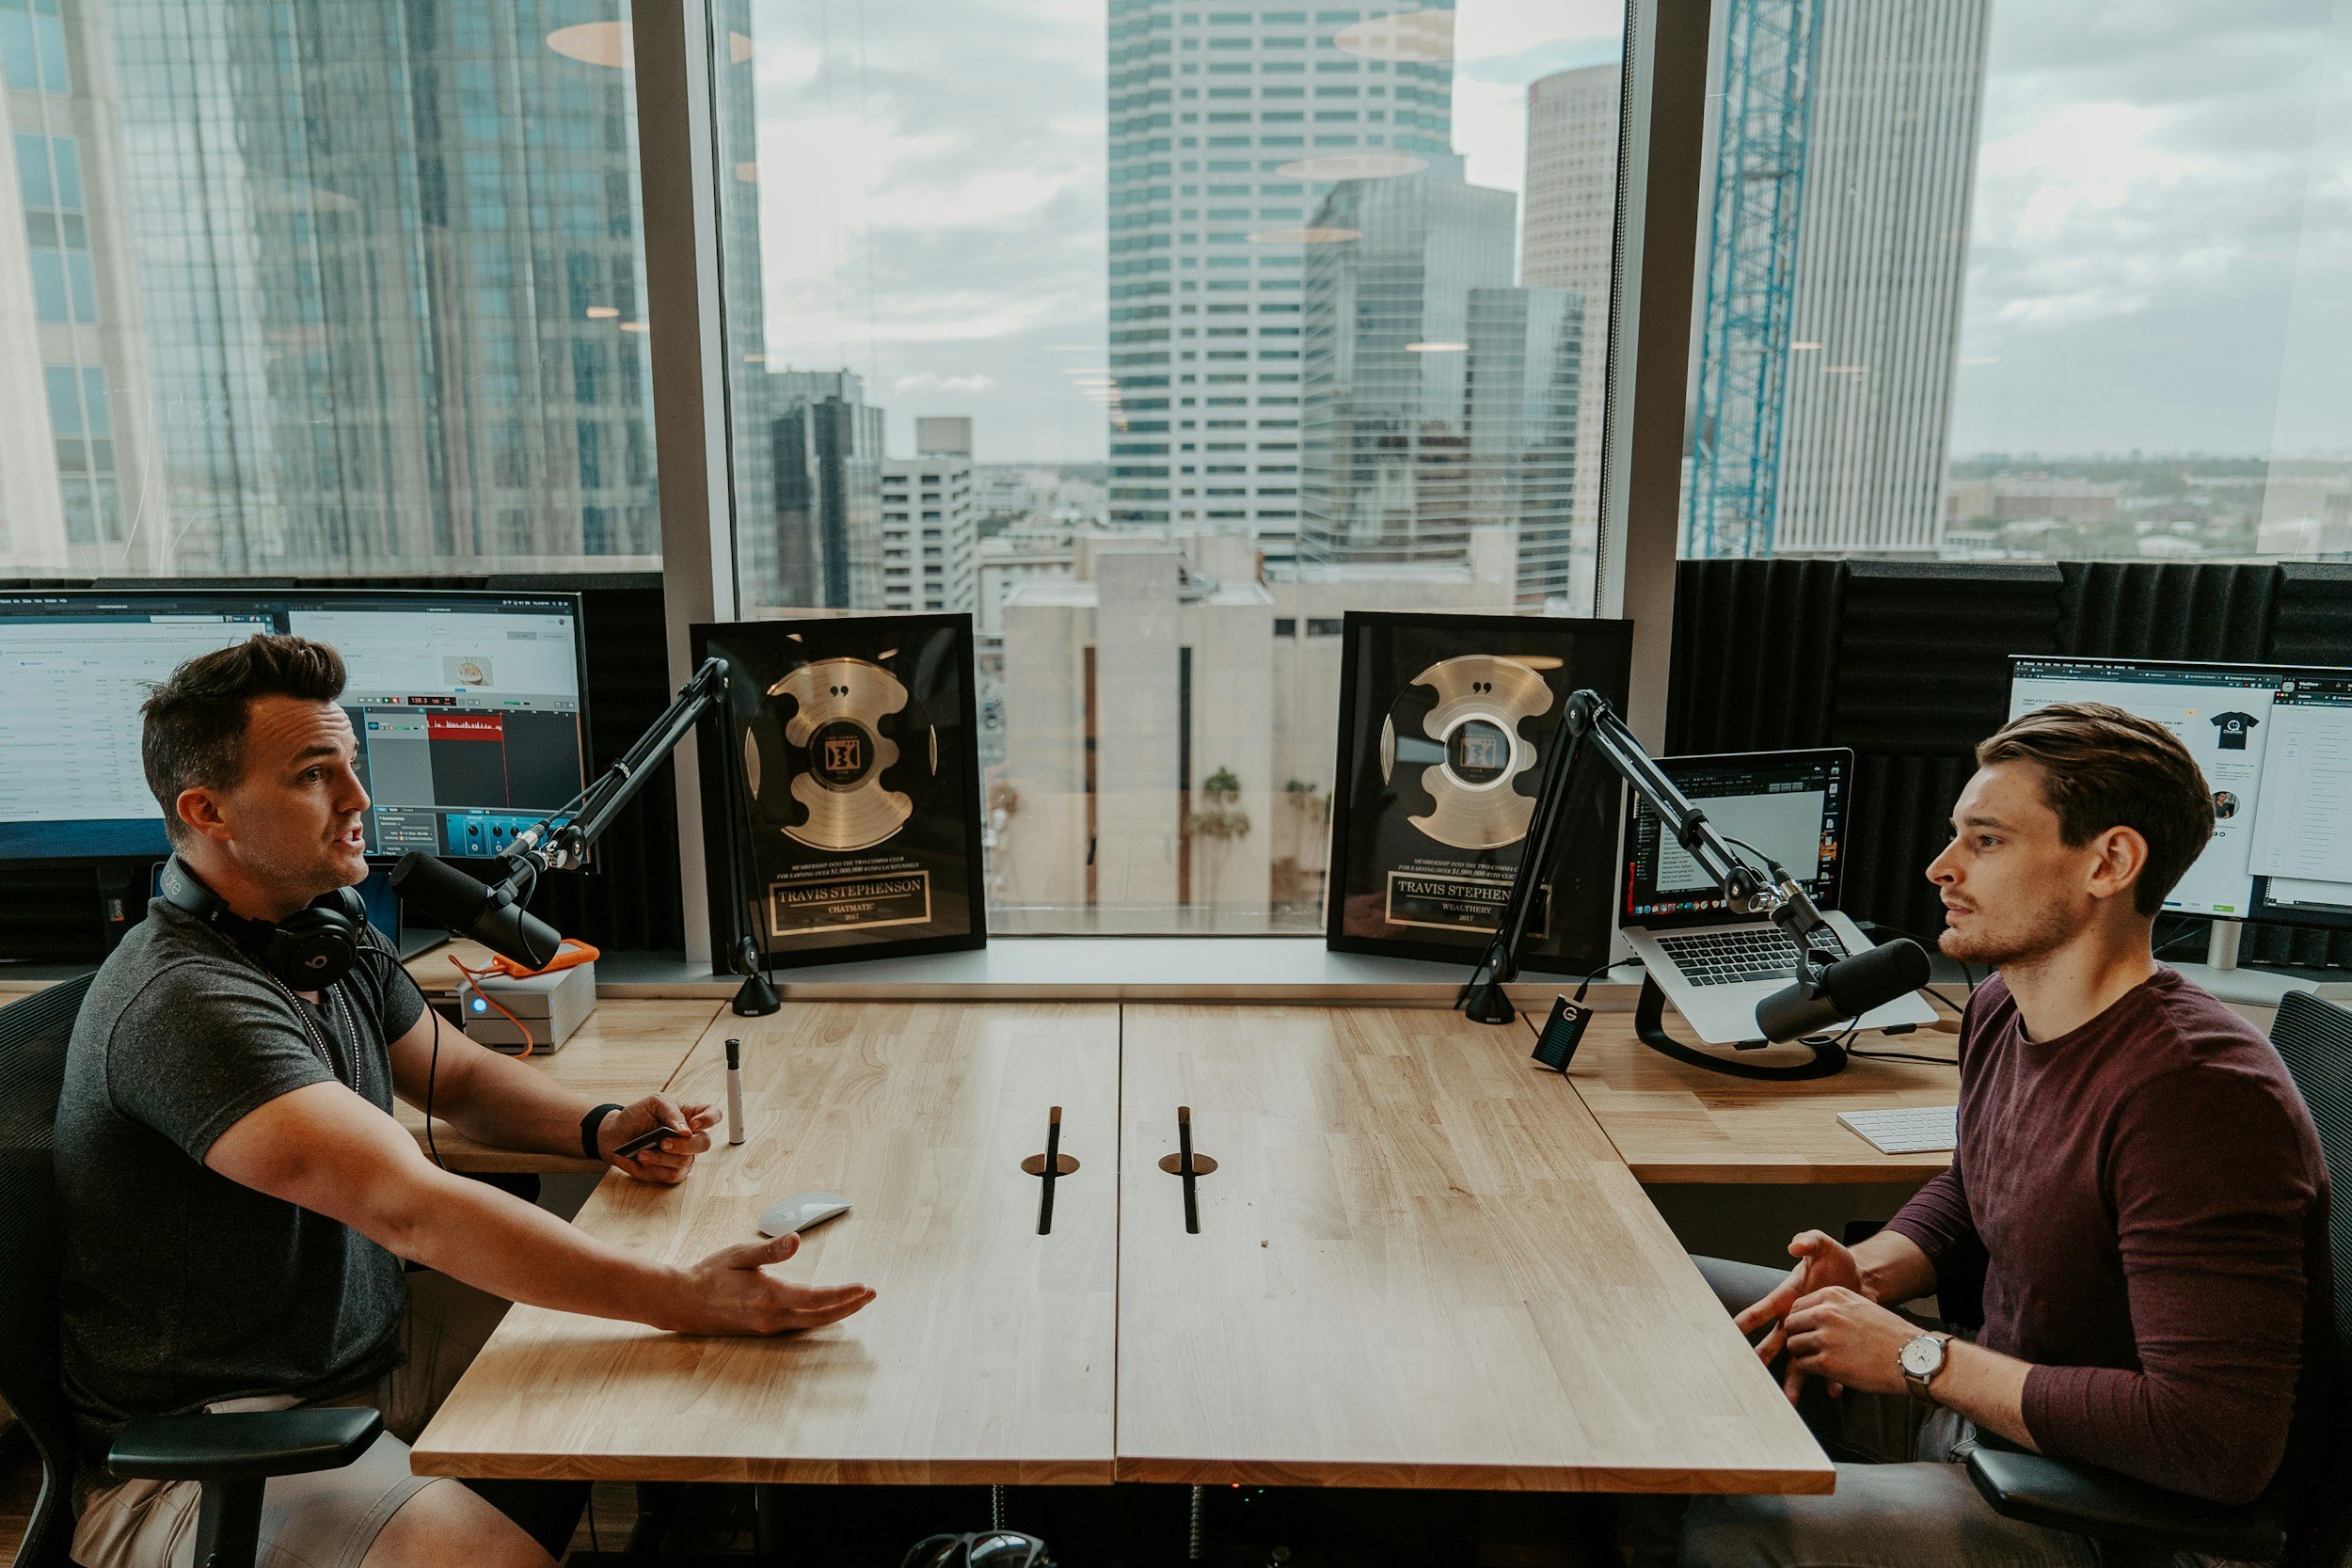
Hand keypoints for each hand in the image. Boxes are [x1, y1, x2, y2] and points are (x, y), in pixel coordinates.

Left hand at [600, 1094, 718, 1184]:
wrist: (615, 1135)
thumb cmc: (636, 1116)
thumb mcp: (653, 1103)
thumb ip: (671, 1112)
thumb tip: (686, 1131)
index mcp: (690, 1116)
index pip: (714, 1115)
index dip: (709, 1119)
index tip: (692, 1124)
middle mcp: (690, 1137)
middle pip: (704, 1143)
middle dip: (684, 1145)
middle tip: (663, 1142)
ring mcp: (683, 1156)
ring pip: (686, 1161)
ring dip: (662, 1158)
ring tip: (643, 1152)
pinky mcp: (671, 1172)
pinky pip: (673, 1175)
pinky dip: (656, 1168)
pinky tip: (643, 1161)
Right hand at [659, 1231, 876, 1335]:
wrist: (683, 1303)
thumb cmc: (710, 1274)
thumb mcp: (738, 1255)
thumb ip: (769, 1251)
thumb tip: (796, 1240)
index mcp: (768, 1296)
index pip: (815, 1298)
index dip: (842, 1295)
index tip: (864, 1288)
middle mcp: (772, 1317)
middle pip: (820, 1316)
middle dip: (849, 1306)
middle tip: (872, 1294)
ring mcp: (768, 1327)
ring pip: (812, 1323)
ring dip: (838, 1313)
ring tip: (859, 1301)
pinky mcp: (764, 1329)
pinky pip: (800, 1325)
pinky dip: (821, 1318)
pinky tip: (830, 1310)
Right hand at [1732, 1230, 1863, 1377]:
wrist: (1861, 1278)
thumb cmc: (1836, 1261)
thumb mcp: (1823, 1246)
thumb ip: (1809, 1242)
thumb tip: (1796, 1245)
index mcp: (1787, 1297)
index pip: (1761, 1310)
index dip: (1746, 1321)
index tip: (1731, 1332)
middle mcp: (1794, 1319)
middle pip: (1773, 1342)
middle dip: (1761, 1357)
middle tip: (1750, 1373)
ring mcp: (1811, 1333)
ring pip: (1797, 1360)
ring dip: (1793, 1379)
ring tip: (1788, 1399)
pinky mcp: (1830, 1342)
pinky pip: (1827, 1363)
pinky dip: (1830, 1377)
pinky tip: (1832, 1390)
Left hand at [1782, 1286, 1922, 1400]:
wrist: (1911, 1356)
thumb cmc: (1890, 1334)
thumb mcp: (1861, 1305)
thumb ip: (1835, 1306)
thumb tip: (1811, 1315)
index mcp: (1833, 1295)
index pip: (1796, 1307)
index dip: (1799, 1322)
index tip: (1805, 1332)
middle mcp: (1825, 1313)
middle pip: (1790, 1325)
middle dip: (1797, 1338)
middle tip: (1809, 1349)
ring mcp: (1825, 1337)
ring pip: (1793, 1346)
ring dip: (1803, 1356)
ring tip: (1820, 1360)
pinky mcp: (1827, 1362)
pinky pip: (1803, 1366)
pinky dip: (1811, 1371)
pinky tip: (1826, 1371)